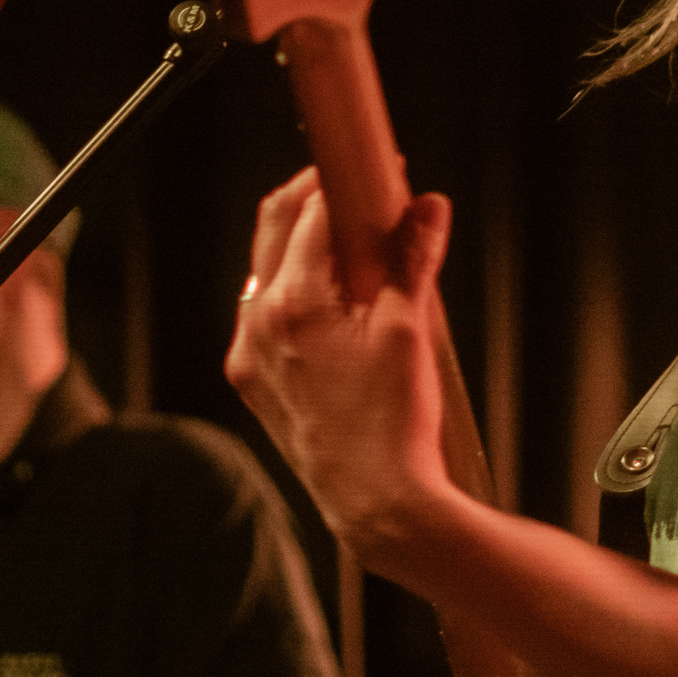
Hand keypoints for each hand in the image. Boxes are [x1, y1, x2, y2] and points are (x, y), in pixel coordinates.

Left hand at [223, 169, 458, 559]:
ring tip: (353, 247)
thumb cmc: (394, 426)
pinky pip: (265, 315)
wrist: (378, 504)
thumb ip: (414, 258)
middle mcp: (257, 326)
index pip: (307, 213)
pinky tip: (335, 300)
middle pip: (272, 230)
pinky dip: (295, 291)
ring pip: (266, 272)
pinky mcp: (256, 382)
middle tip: (356, 190)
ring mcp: (250, 357)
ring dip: (302, 247)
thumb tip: (427, 208)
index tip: (377, 172)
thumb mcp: (410, 330)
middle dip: (312, 200)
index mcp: (292, 305)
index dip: (343, 181)